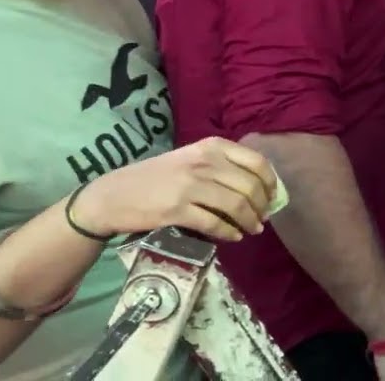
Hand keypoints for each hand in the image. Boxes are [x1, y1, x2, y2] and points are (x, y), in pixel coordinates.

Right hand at [74, 137, 276, 241]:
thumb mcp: (190, 159)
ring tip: (252, 230)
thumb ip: (220, 167)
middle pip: (250, 186)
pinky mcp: (177, 209)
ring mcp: (190, 185)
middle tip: (263, 218)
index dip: (270, 182)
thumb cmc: (154, 178)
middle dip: (262, 206)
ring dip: (250, 221)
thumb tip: (258, 188)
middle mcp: (203, 162)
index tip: (272, 197)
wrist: (112, 195)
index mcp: (210, 146)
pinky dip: (230, 233)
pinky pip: (215, 224)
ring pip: (237, 205)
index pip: (256, 161)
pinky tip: (233, 237)